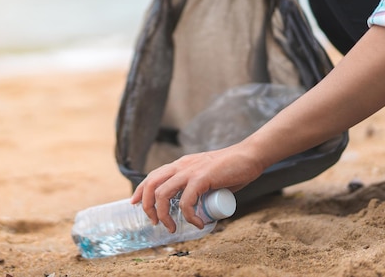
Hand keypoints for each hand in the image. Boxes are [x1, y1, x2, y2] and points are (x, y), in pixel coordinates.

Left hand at [130, 142, 264, 232]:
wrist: (249, 156)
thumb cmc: (232, 169)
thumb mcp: (206, 176)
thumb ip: (198, 186)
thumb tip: (194, 206)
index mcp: (180, 164)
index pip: (153, 176)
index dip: (141, 191)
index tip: (136, 204)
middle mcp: (181, 166)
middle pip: (152, 184)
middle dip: (147, 206)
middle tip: (156, 222)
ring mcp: (190, 170)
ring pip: (163, 193)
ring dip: (164, 215)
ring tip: (173, 227)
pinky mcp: (202, 177)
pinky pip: (187, 201)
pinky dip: (188, 216)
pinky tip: (197, 223)